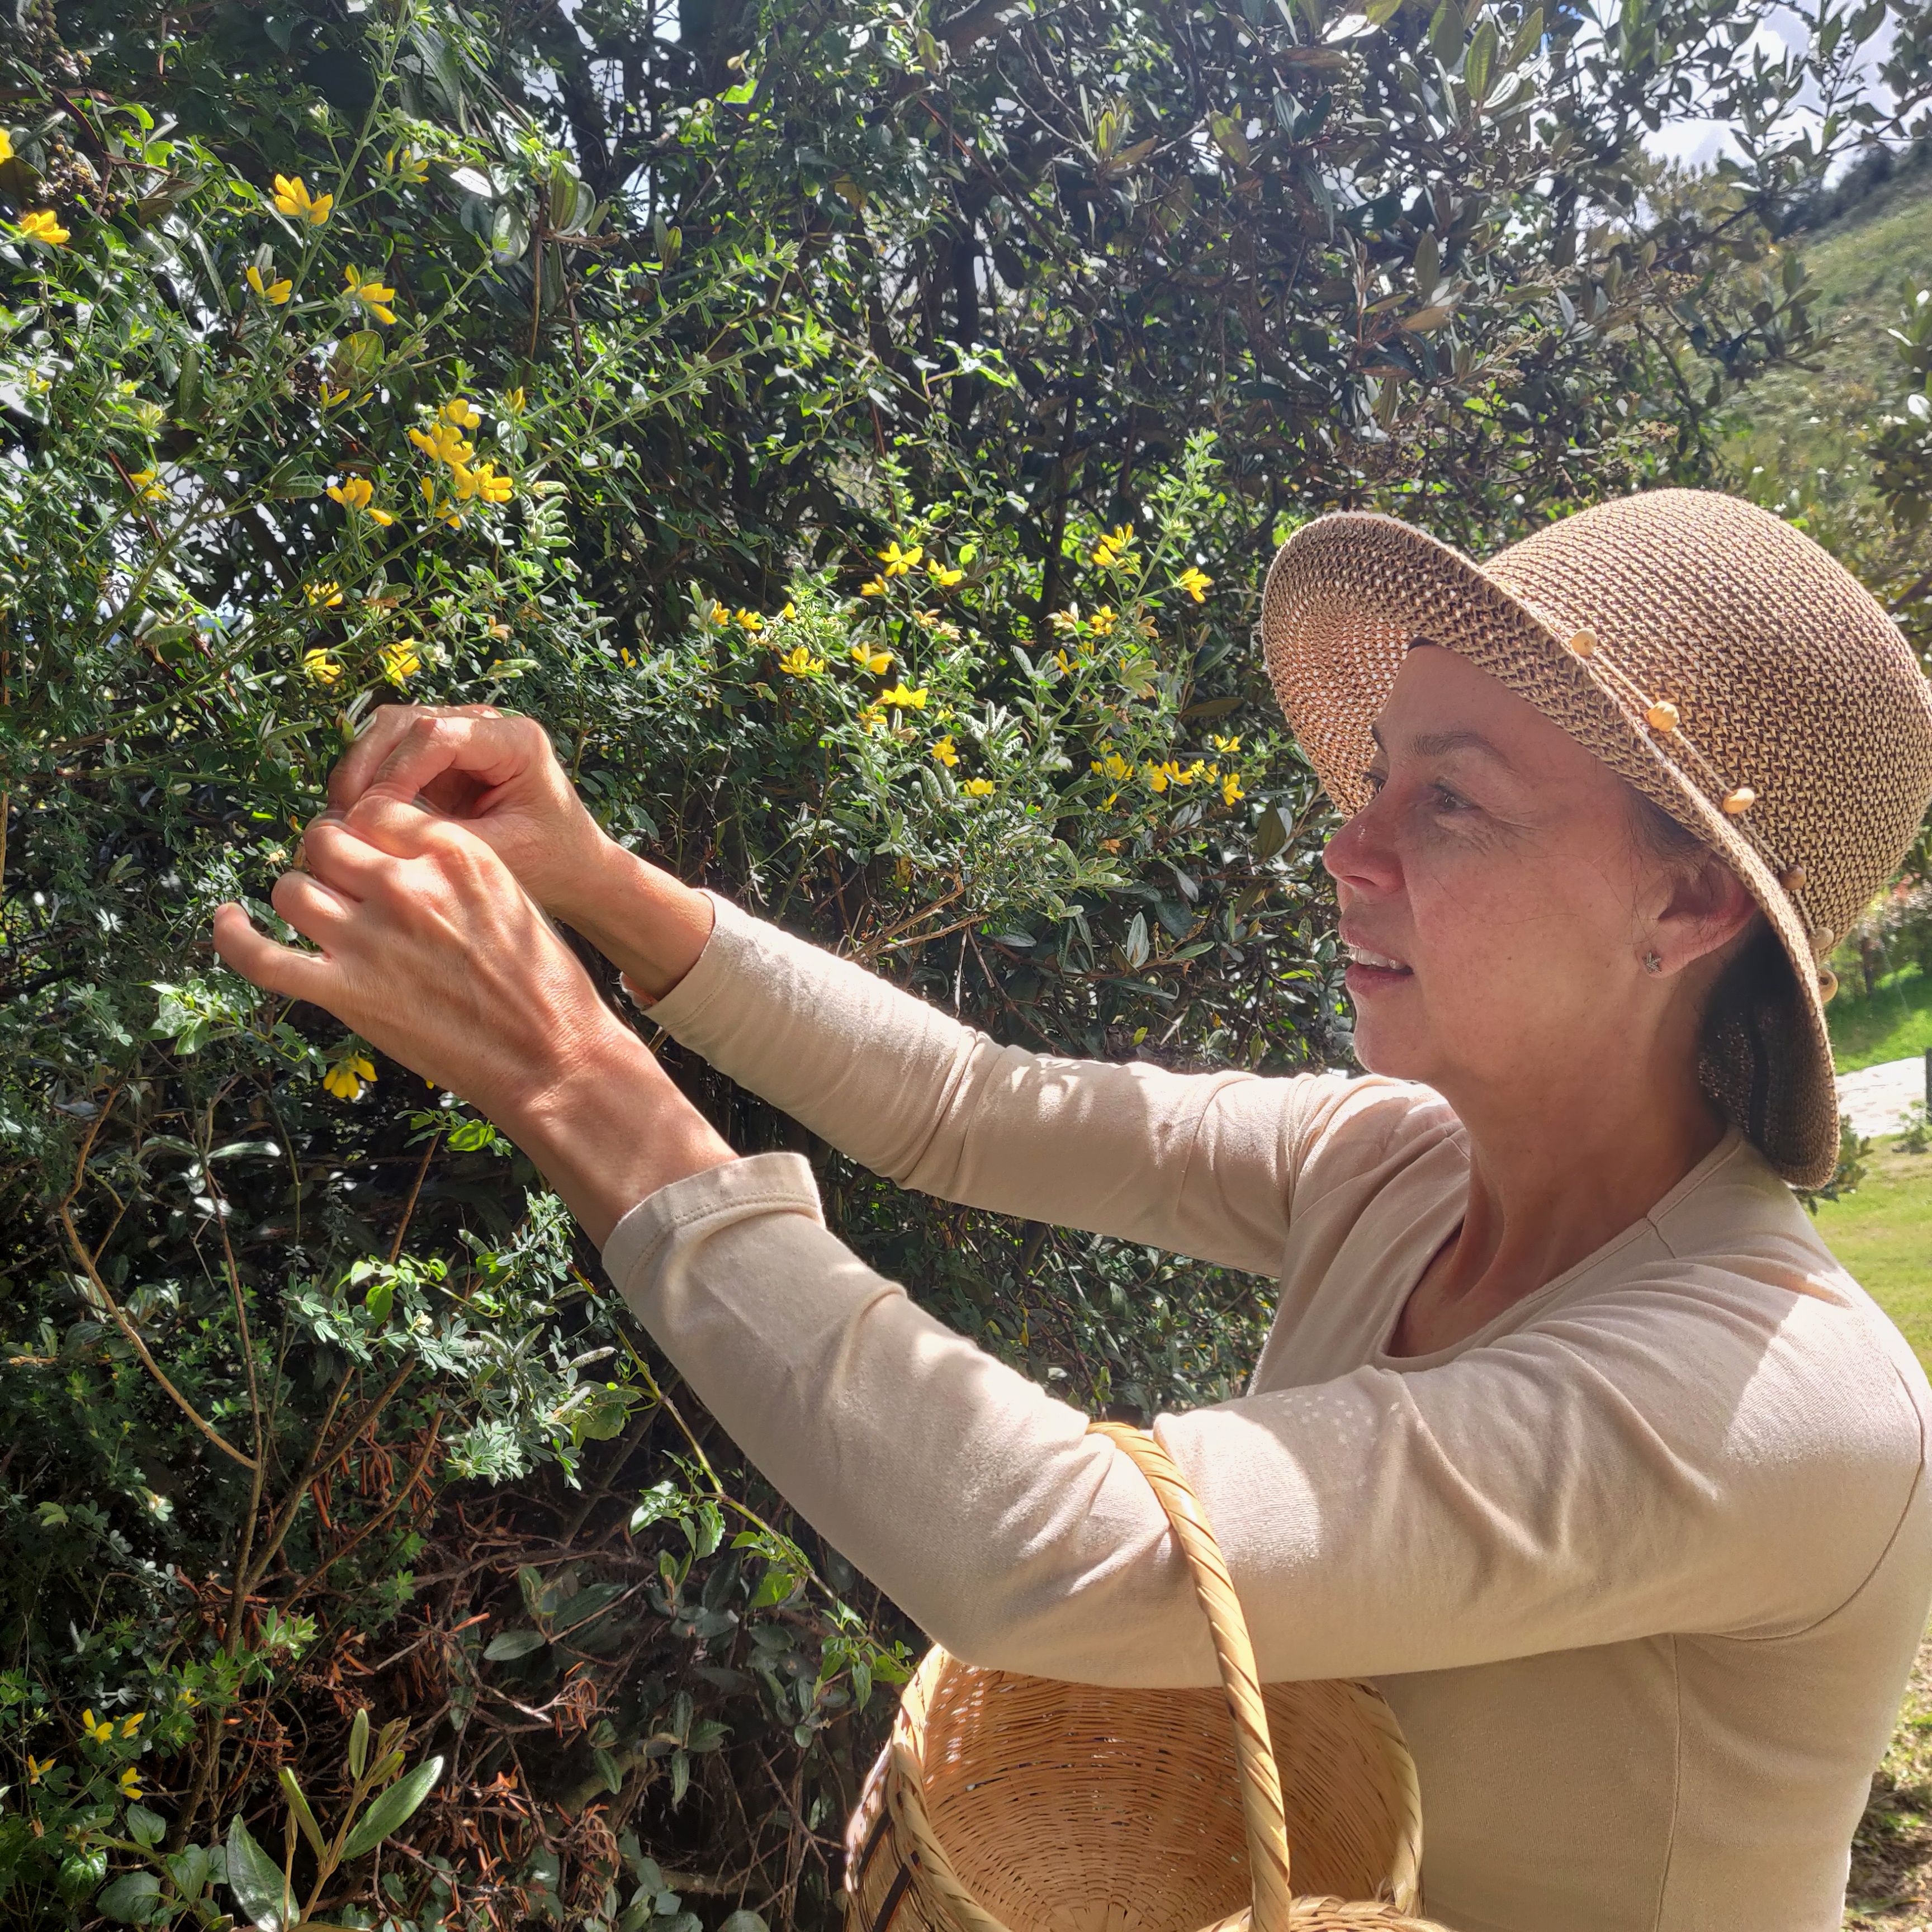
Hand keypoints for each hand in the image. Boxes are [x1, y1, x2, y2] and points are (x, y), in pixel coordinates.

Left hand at [210, 798, 734, 1242]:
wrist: (554, 1059)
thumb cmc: (543, 984)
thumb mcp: (509, 897)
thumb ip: (448, 869)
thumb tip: (389, 857)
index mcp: (454, 854)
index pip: (375, 808)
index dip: (364, 829)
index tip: (369, 851)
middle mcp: (406, 885)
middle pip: (325, 841)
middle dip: (326, 858)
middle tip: (340, 885)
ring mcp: (371, 939)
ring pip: (291, 889)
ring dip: (298, 899)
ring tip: (315, 919)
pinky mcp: (346, 993)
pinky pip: (260, 956)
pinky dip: (232, 936)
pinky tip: (225, 922)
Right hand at [327, 704, 609, 921]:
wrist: (576, 869)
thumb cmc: (550, 862)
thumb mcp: (500, 854)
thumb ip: (439, 835)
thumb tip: (366, 823)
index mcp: (515, 739)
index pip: (436, 734)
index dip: (394, 772)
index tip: (369, 817)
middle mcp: (487, 725)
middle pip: (404, 722)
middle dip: (366, 767)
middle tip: (340, 817)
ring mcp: (462, 736)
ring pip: (389, 733)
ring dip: (360, 773)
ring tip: (342, 821)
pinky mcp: (442, 759)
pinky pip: (391, 757)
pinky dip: (368, 784)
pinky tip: (354, 821)